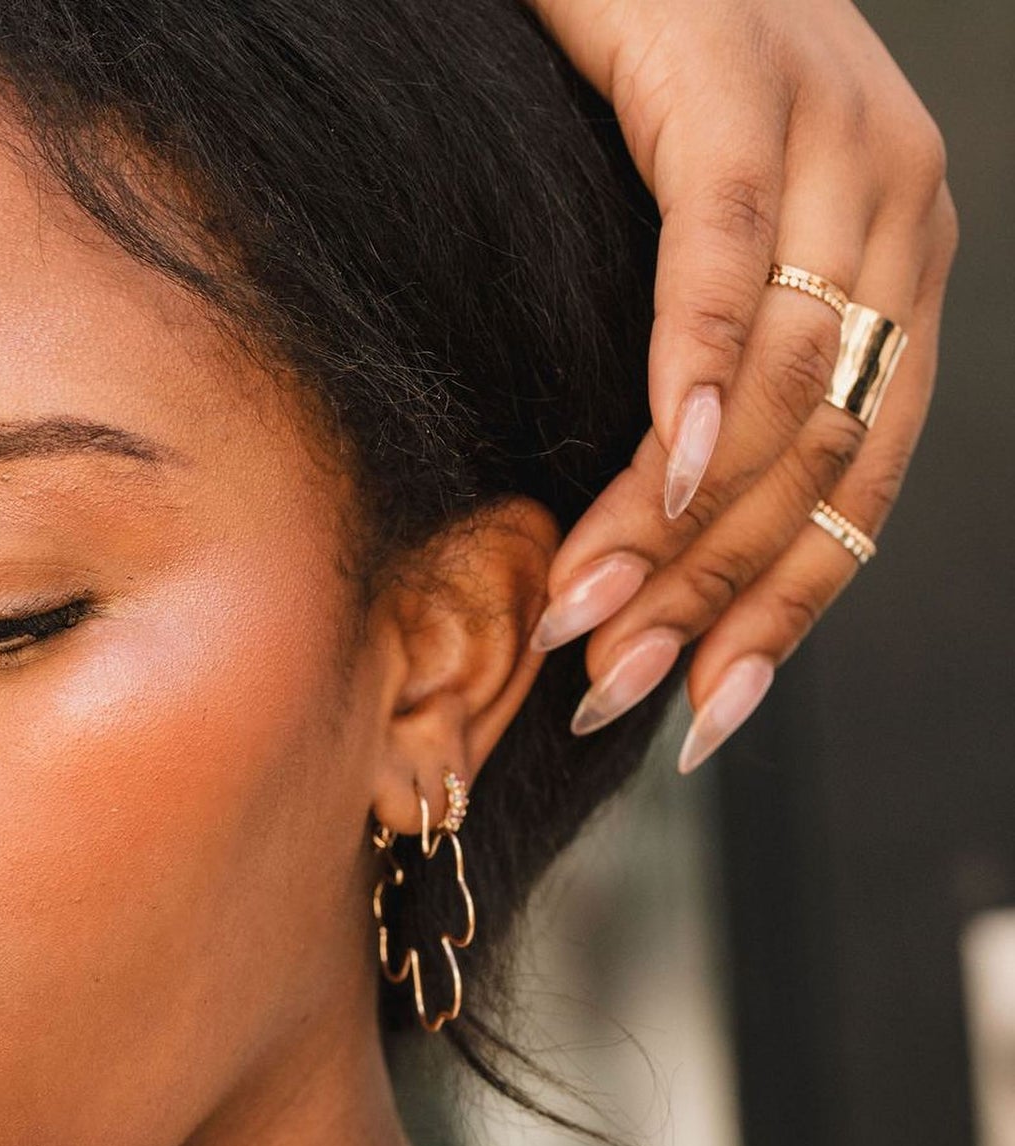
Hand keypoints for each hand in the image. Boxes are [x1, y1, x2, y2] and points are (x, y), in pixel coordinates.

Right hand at [525, 0, 957, 771]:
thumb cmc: (642, 91)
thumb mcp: (705, 250)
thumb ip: (721, 367)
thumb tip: (659, 526)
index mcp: (903, 264)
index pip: (866, 479)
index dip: (786, 611)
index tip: (703, 713)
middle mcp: (904, 210)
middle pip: (824, 455)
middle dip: (715, 593)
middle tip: (614, 686)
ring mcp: (837, 142)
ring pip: (778, 382)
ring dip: (677, 522)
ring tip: (586, 616)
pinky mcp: (737, 89)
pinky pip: (724, 254)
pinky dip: (694, 372)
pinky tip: (666, 470)